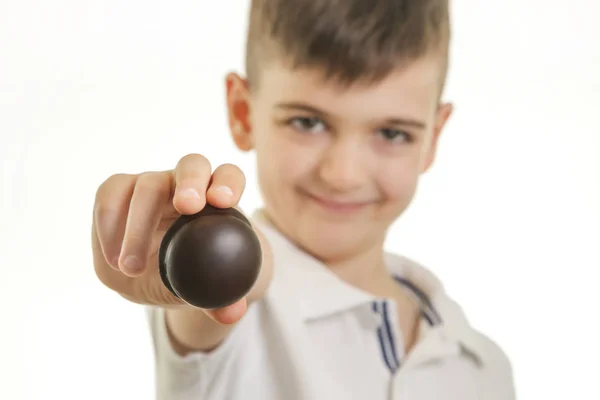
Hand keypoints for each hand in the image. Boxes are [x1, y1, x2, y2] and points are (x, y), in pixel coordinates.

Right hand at [92, 153, 250, 323]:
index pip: (228, 176)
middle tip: (187, 207)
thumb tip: (231, 314)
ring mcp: (152, 184)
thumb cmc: (194, 272)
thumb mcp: (209, 287)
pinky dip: (108, 222)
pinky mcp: (119, 192)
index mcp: (216, 198)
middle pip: (191, 165)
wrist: (160, 273)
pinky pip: (110, 194)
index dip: (228, 183)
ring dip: (139, 221)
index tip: (223, 202)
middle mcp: (186, 183)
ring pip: (146, 182)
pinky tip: (113, 257)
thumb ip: (220, 298)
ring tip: (132, 266)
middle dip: (190, 183)